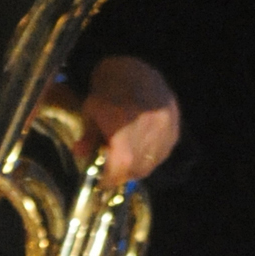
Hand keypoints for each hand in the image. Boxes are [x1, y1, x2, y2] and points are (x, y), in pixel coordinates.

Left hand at [82, 55, 180, 186]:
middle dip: (121, 174)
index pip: (120, 166)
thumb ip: (88, 137)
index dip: (110, 179)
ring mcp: (165, 130)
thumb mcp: (91, 111)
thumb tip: (79, 154)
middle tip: (111, 173)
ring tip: (124, 161)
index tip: (101, 183)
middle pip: (135, 169)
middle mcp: (148, 129)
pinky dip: (149, 159)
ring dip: (135, 168)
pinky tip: (138, 151)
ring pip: (150, 164)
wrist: (138, 72)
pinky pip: (161, 155)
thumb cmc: (109, 92)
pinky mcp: (174, 131)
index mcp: (125, 124)